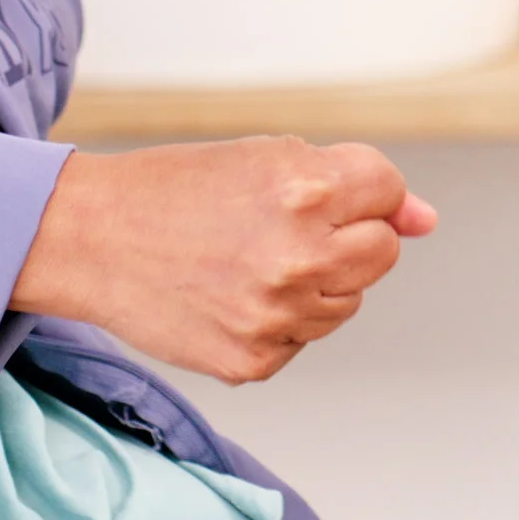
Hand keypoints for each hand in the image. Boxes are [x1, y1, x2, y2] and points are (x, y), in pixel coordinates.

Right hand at [12, 137, 441, 383]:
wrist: (91, 239)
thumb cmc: (178, 189)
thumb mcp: (268, 158)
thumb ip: (357, 185)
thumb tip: (427, 220)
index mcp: (306, 190)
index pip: (388, 192)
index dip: (359, 190)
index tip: (320, 192)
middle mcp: (299, 256)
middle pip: (382, 252)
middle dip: (348, 236)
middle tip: (283, 226)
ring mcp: (278, 316)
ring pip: (349, 301)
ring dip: (318, 281)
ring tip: (252, 260)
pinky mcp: (255, 361)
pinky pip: (304, 338)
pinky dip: (281, 320)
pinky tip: (232, 295)